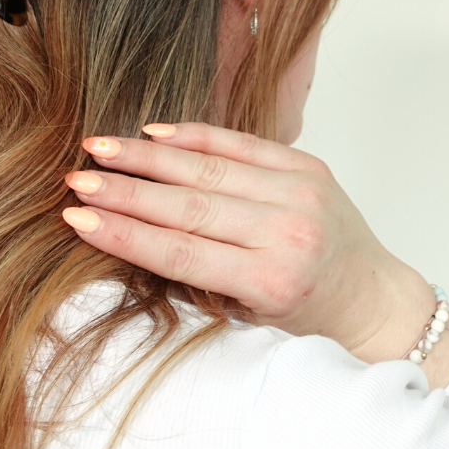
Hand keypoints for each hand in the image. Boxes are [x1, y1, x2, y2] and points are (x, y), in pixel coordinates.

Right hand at [61, 122, 448, 376]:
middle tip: (76, 179)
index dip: (125, 234)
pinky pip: (242, 143)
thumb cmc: (307, 317)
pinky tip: (156, 131)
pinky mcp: (308, 166)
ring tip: (101, 147)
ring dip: (149, 156)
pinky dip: (197, 135)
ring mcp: (300, 193)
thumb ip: (199, 278)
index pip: (182, 252)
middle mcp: (288, 232)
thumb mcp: (252, 316)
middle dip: (125, 191)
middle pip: (189, 205)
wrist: (372, 297)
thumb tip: (128, 235)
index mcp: (272, 281)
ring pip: (210, 169)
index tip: (77, 219)